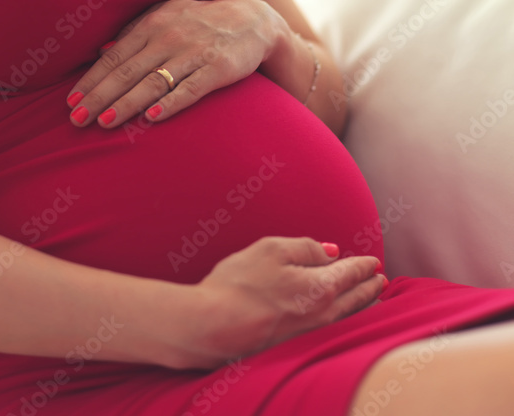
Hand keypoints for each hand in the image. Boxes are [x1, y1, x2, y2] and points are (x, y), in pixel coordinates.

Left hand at [66, 0, 285, 127]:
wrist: (252, 19)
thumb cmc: (200, 21)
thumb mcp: (166, 16)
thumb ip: (135, 33)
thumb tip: (101, 51)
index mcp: (152, 25)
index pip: (114, 56)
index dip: (92, 80)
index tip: (71, 101)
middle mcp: (169, 37)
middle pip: (127, 71)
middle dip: (99, 96)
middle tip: (77, 119)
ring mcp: (193, 53)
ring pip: (153, 82)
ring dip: (126, 104)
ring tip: (105, 122)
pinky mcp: (217, 68)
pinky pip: (190, 89)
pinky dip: (170, 103)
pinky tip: (152, 118)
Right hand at [174, 237, 385, 368]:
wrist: (214, 327)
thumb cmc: (239, 284)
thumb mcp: (271, 250)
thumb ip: (305, 248)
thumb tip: (331, 253)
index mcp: (320, 287)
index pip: (351, 273)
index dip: (364, 265)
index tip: (373, 262)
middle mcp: (322, 315)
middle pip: (355, 299)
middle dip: (370, 287)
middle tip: (380, 280)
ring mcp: (311, 335)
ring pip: (347, 318)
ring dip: (362, 306)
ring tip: (371, 300)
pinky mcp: (298, 347)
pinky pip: (333, 330)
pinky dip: (346, 320)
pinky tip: (341, 318)